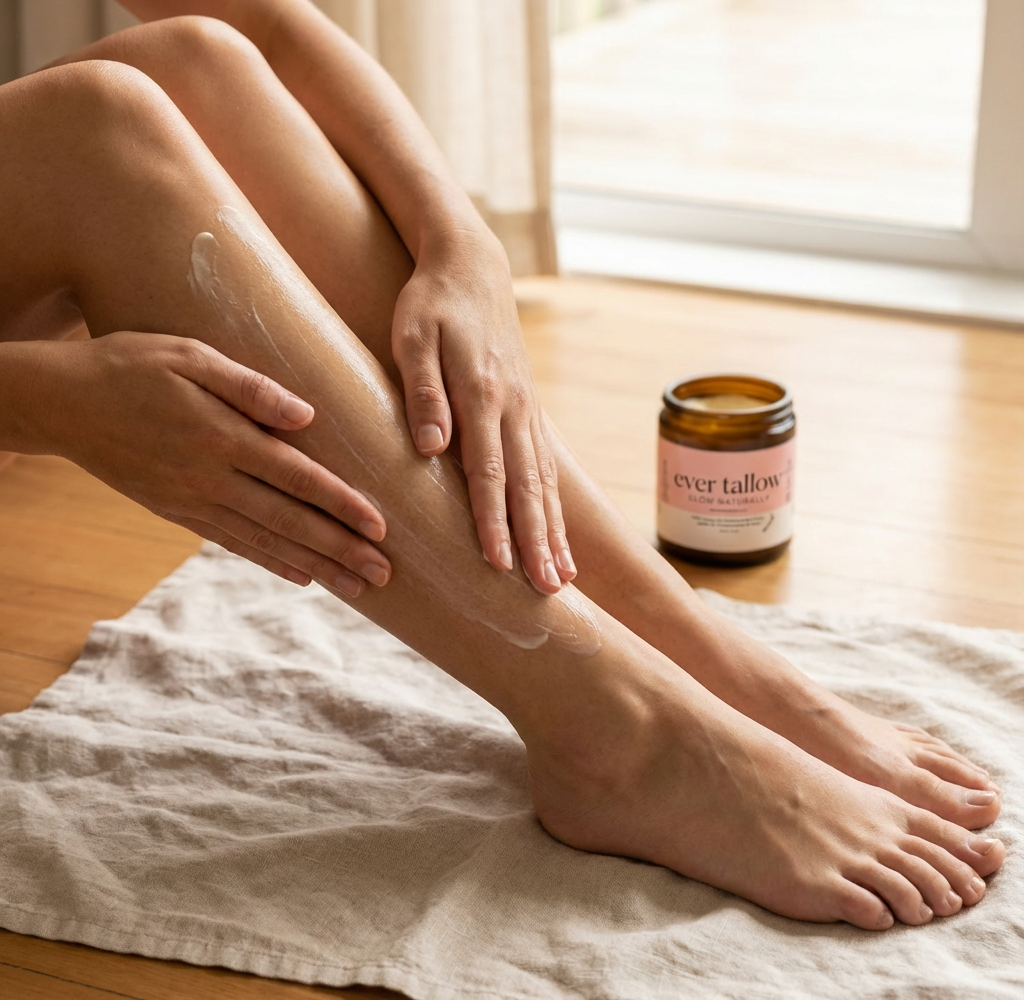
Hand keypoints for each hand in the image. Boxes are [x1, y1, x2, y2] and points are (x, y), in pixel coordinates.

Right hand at [15, 333, 389, 596]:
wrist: (59, 403)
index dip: (341, 504)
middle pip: (289, 521)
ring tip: (357, 588)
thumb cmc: (130, 366)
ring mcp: (192, 501)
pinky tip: (301, 575)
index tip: (381, 526)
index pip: (297, 477)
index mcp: (221, 437)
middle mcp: (210, 478)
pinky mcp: (177, 511)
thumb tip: (307, 415)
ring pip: (266, 541)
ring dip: (316, 565)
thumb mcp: (188, 356)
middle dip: (340, 548)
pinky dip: (270, 561)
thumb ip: (249, 387)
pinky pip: (233, 542)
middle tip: (385, 573)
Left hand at [391, 229, 574, 594]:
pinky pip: (548, 468)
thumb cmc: (431, 303)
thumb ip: (422, 391)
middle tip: (547, 592)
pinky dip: (556, 508)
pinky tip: (561, 538)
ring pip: (545, 483)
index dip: (494, 521)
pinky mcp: (530, 411)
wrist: (472, 265)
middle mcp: (512, 408)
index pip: (489, 471)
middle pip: (527, 487)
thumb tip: (432, 447)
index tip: (500, 565)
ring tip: (563, 580)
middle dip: (537, 542)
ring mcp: (527, 411)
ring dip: (554, 533)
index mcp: (481, 394)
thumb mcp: (412, 336)